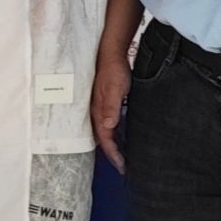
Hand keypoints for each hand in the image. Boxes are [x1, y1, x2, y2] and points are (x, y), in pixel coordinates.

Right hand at [93, 36, 132, 170]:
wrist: (111, 54)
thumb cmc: (114, 71)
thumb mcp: (116, 89)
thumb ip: (111, 107)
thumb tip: (108, 126)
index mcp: (99, 112)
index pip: (105, 139)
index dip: (113, 154)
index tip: (122, 166)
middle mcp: (97, 113)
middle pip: (103, 139)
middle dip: (112, 154)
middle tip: (123, 166)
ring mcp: (100, 109)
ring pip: (105, 133)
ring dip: (113, 145)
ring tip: (123, 156)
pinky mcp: (106, 104)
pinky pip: (108, 124)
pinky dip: (114, 134)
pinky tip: (121, 136)